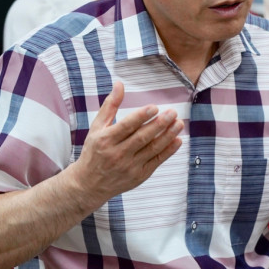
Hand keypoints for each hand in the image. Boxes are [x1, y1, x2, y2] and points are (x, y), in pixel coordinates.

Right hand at [69, 81, 183, 207]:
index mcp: (106, 139)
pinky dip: (168, 151)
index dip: (141, 116)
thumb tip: (119, 84)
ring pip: (152, 149)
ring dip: (168, 136)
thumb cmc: (94, 152)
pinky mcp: (139, 175)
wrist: (89, 184)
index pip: (126, 126)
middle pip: (142, 137)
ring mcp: (129, 166)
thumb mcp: (96, 128)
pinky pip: (156, 161)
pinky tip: (177, 140)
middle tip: (172, 113)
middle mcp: (118, 153)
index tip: (154, 107)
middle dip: (159, 124)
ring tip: (179, 124)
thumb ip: (110, 106)